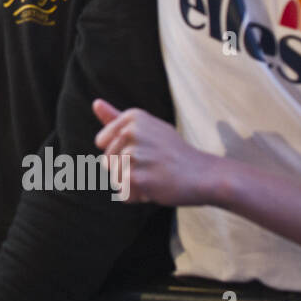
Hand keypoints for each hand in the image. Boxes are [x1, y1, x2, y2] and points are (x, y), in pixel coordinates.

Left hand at [93, 99, 216, 205]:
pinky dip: (137, 197)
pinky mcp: (137, 177)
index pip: (102, 142)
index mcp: (132, 117)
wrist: (204, 175)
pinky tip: (156, 188)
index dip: (121, 153)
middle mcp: (131, 131)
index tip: (146, 150)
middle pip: (107, 161)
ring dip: (132, 184)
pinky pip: (123, 194)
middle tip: (154, 165)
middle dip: (127, 170)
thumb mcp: (147, 129)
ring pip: (114, 178)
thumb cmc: (173, 153)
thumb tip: (95, 103)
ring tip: (155, 176)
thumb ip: (117, 119)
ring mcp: (134, 154)